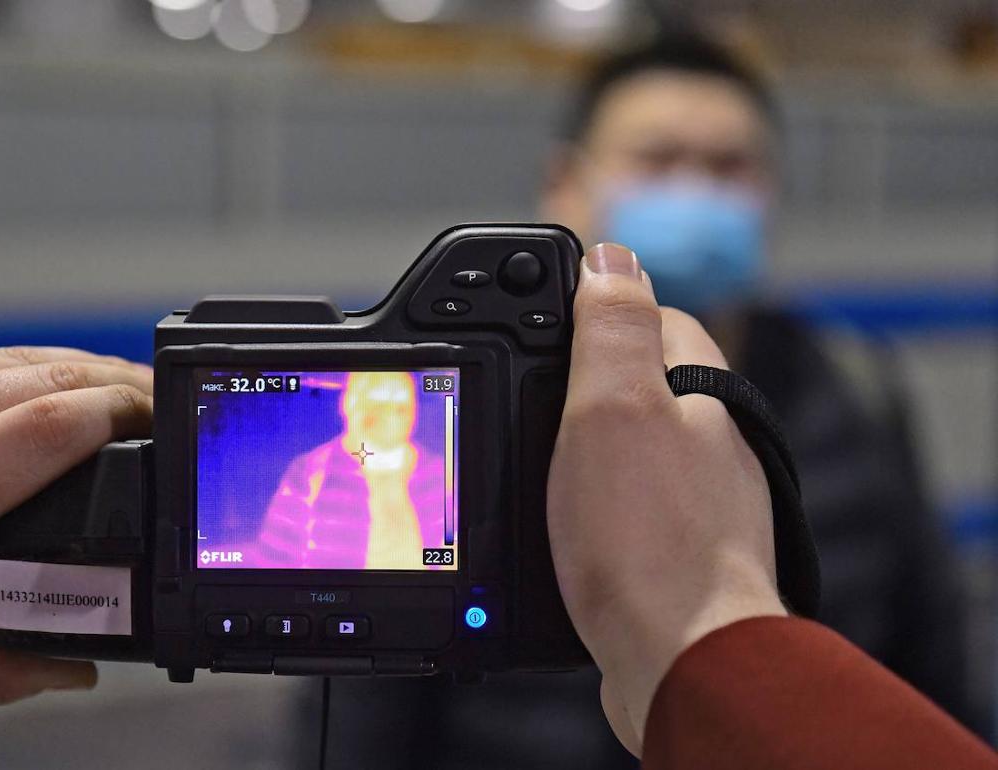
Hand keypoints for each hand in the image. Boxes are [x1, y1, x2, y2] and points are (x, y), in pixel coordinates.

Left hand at [0, 347, 152, 703]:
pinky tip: (32, 388)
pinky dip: (13, 368)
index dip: (124, 414)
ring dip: (73, 368)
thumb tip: (74, 672)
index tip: (161, 423)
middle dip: (118, 383)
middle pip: (49, 375)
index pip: (54, 427)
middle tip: (156, 402)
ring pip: (9, 355)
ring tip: (112, 390)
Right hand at [547, 243, 785, 754]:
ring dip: (575, 449)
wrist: (681, 661)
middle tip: (517, 399)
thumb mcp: (614, 408)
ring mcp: (692, 495)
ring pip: (620, 444)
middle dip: (574, 382)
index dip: (583, 308)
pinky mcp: (672, 547)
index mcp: (697, 386)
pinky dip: (587, 505)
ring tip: (529, 467)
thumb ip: (613, 327)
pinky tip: (561, 526)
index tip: (530, 320)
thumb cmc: (650, 541)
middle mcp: (705, 435)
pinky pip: (620, 504)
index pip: (644, 311)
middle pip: (630, 378)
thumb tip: (611, 255)